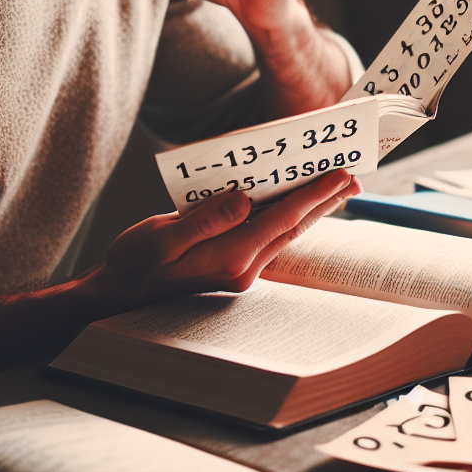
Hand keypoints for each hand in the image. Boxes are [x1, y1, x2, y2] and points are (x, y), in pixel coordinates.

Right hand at [97, 169, 361, 306]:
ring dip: (313, 210)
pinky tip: (296, 207)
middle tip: (353, 178)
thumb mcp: (162, 237)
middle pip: (294, 227)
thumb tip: (243, 198)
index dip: (313, 194)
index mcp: (229, 257)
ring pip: (286, 233)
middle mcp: (242, 268)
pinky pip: (270, 238)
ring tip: (337, 189)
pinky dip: (289, 218)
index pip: (282, 219)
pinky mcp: (233, 269)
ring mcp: (240, 271)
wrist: (117, 297)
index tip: (340, 174)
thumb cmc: (135, 264)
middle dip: (325, 201)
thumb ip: (205, 219)